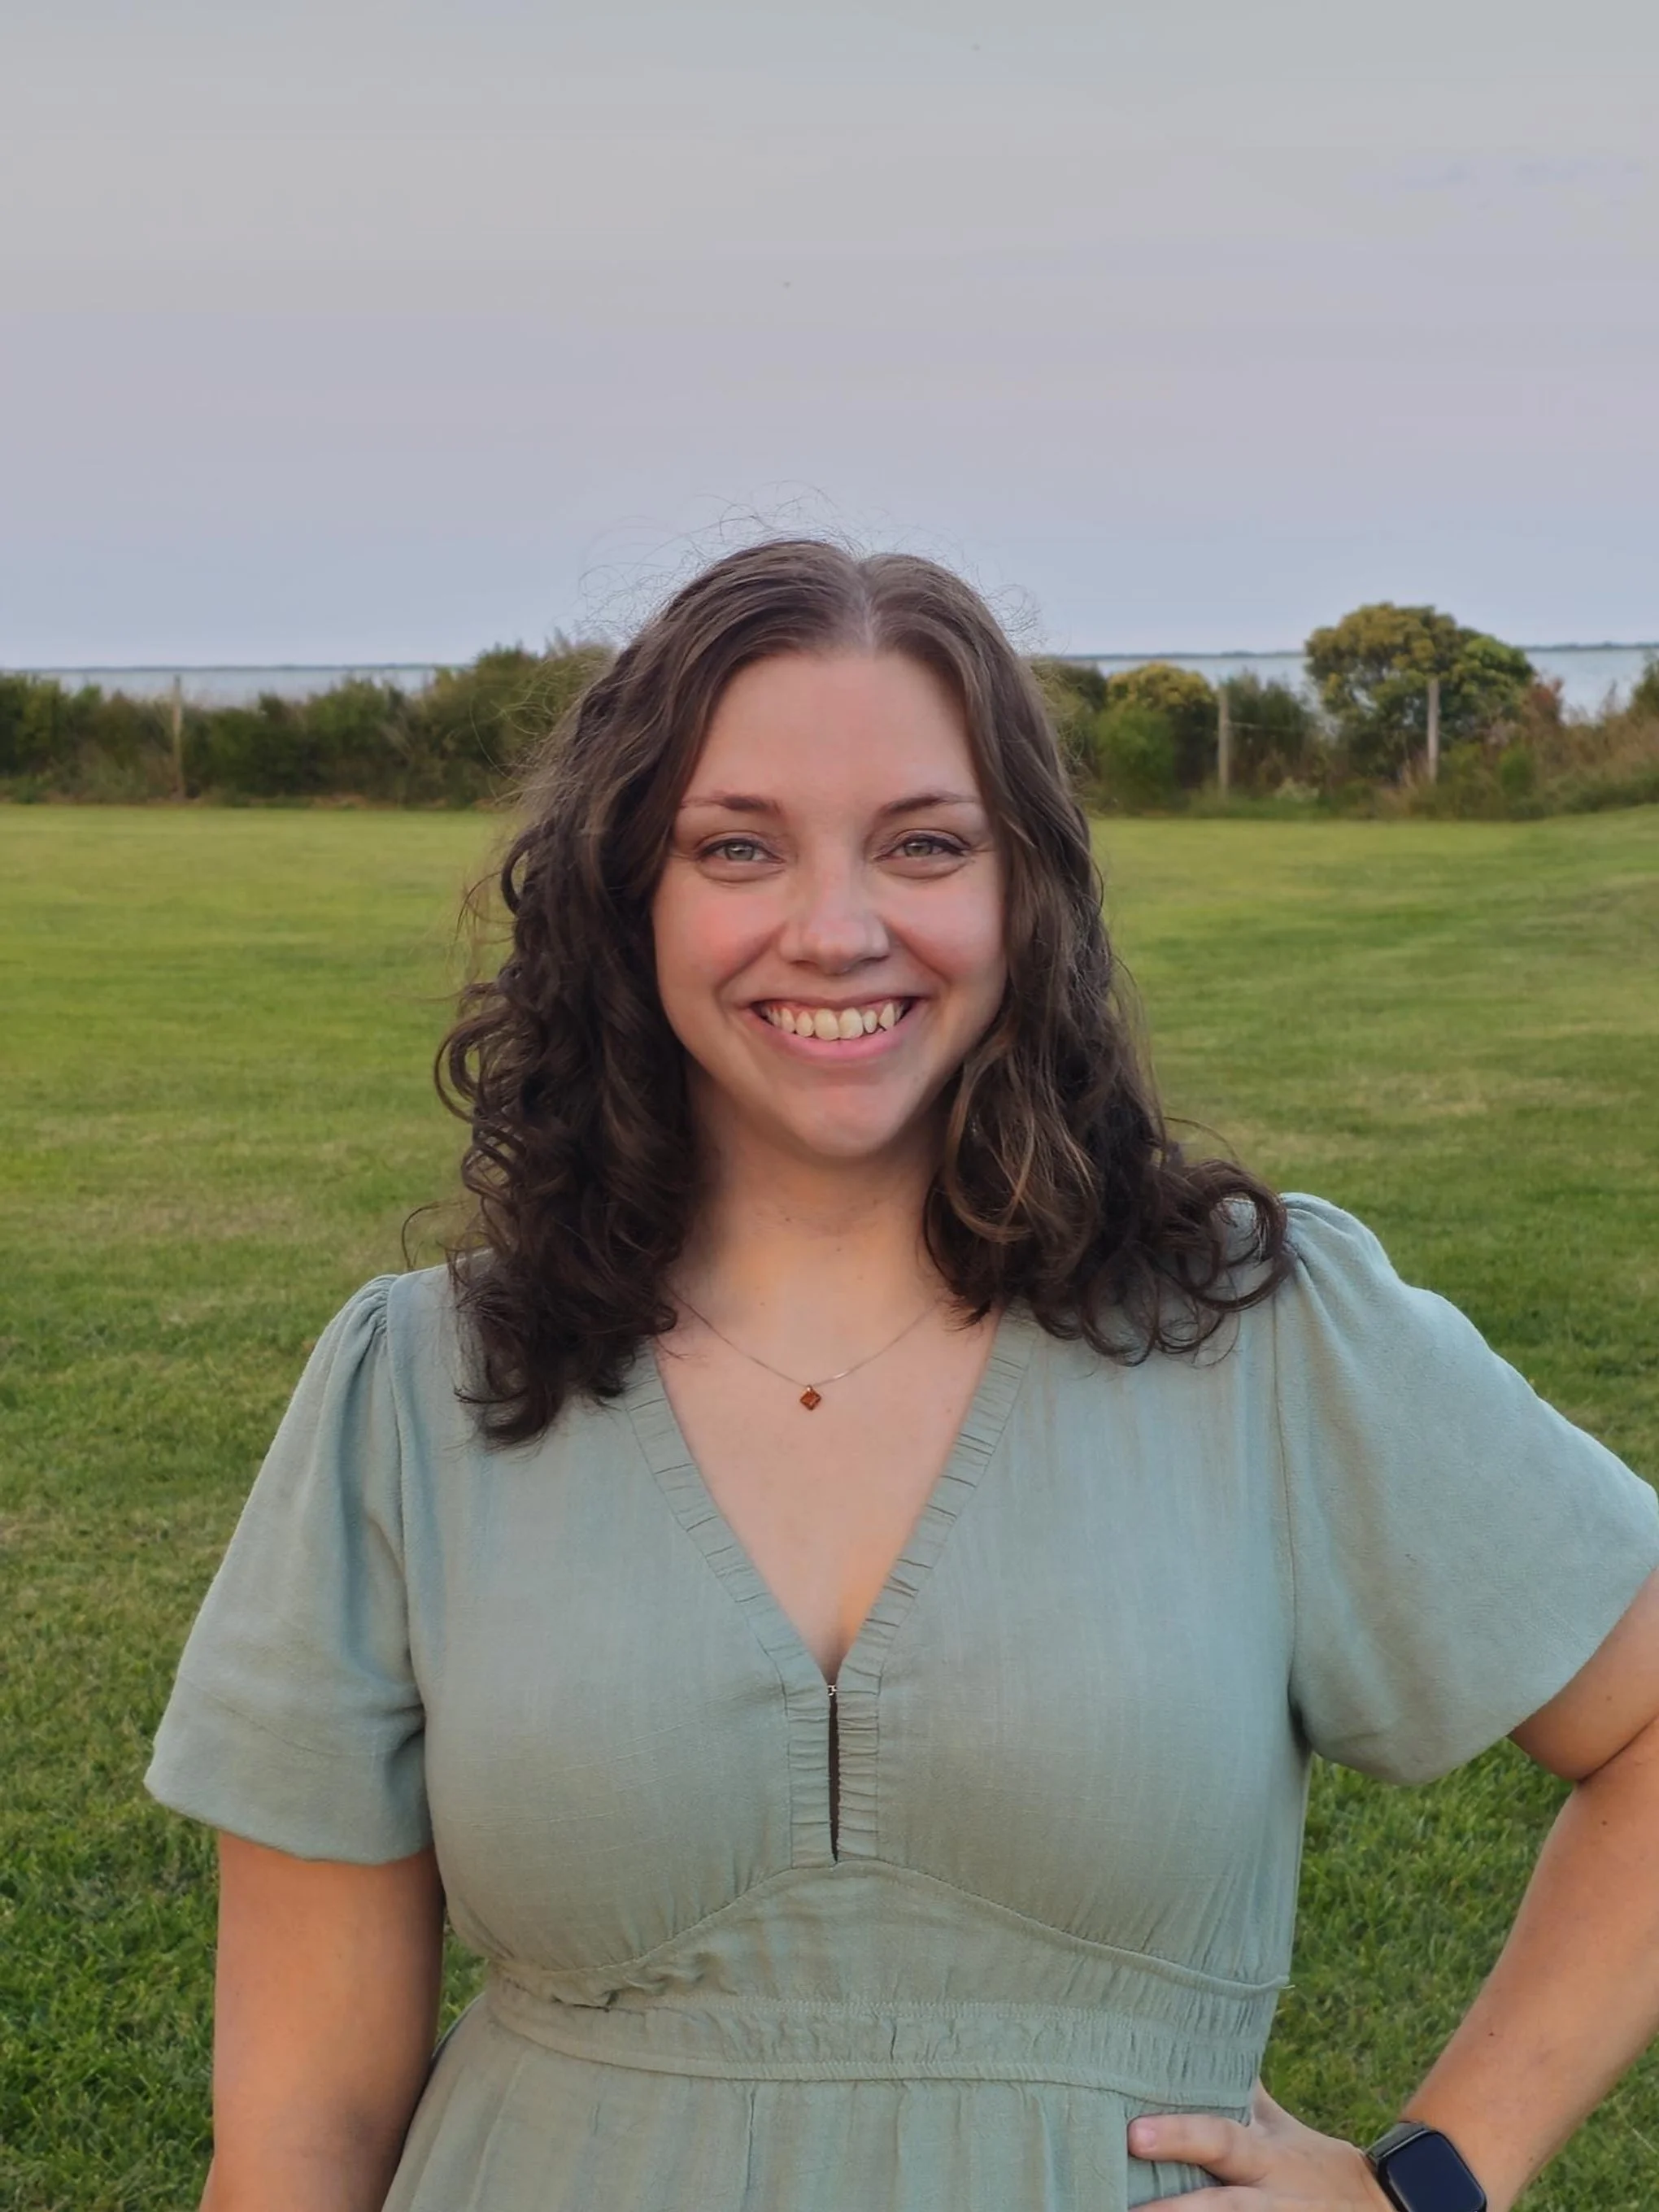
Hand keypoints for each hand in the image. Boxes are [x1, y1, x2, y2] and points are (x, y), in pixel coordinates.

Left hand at [1129, 2079, 1393, 2207]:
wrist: (1377, 2210)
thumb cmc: (1312, 2164)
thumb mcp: (1280, 2128)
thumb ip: (1240, 2093)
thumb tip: (1196, 2041)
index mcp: (1266, 2157)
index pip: (1219, 2140)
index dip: (1178, 2136)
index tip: (1134, 2134)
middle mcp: (1270, 2199)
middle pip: (1220, 2207)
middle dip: (1174, 2208)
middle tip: (1126, 2208)